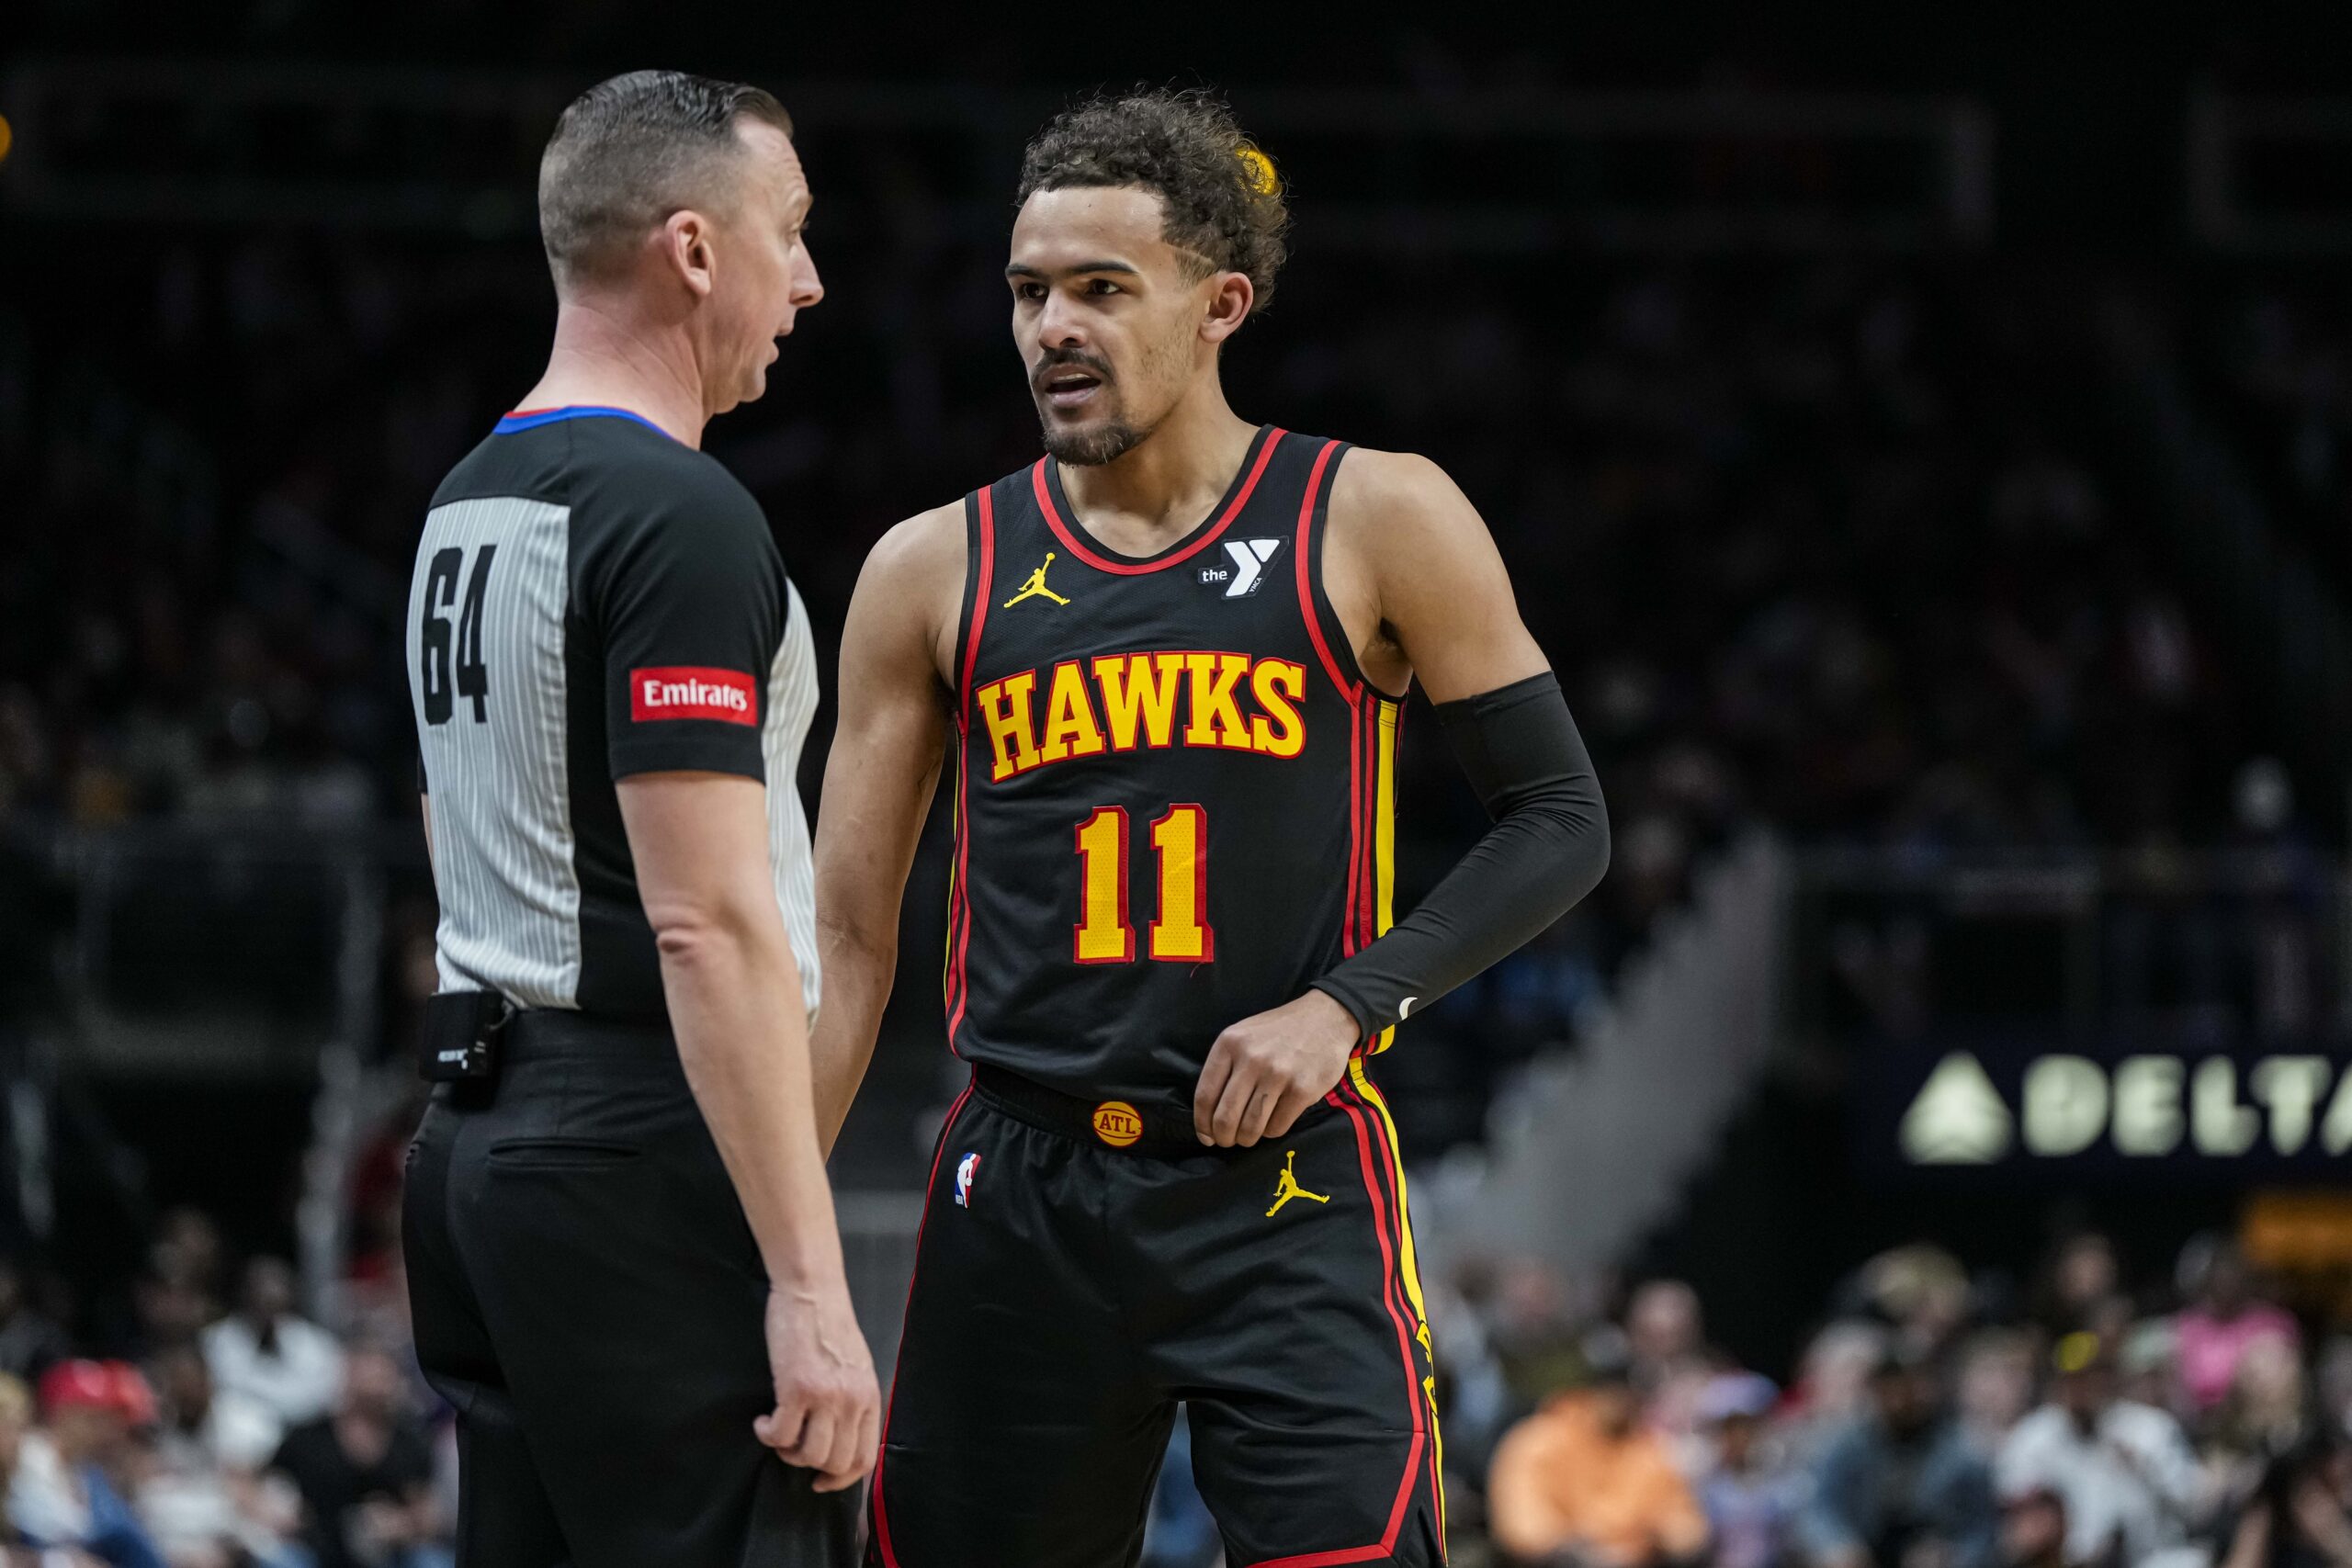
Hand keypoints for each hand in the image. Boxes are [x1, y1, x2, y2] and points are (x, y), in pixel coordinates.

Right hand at [753, 1276, 880, 1492]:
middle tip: (792, 1450)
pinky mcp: (797, 1388)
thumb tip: (839, 1435)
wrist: (812, 1289)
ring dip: (787, 1452)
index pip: (865, 1457)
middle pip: (836, 1462)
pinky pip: (780, 1434)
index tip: (822, 1481)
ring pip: (808, 1455)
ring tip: (777, 1431)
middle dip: (810, 1466)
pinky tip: (763, 1420)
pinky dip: (767, 1434)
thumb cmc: (829, 1324)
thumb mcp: (855, 1366)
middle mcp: (852, 1401)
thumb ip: (853, 1399)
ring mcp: (826, 1396)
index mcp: (869, 1397)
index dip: (842, 1479)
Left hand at [1193, 989, 1360, 1146]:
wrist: (1325, 1018)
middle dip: (1223, 1137)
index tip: (1206, 1136)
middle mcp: (1251, 1059)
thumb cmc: (1279, 1031)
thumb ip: (1226, 1066)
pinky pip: (1277, 1126)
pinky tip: (1273, 1122)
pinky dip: (1271, 1131)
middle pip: (1225, 1117)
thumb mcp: (1244, 1035)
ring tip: (1248, 1136)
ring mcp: (1278, 1074)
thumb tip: (1210, 1113)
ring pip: (1250, 1126)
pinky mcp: (1302, 1089)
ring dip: (1246, 1139)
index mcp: (1229, 1043)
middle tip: (1228, 1141)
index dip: (1202, 1123)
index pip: (1205, 1095)